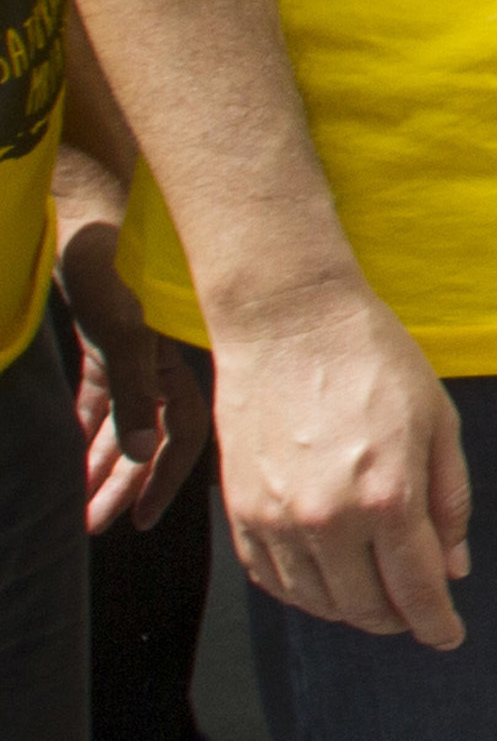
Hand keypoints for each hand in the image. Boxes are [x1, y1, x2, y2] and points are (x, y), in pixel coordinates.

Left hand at [64, 263, 198, 533]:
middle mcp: (162, 368)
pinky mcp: (107, 348)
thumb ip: (136, 395)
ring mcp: (134, 359)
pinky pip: (99, 404)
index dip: (163, 481)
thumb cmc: (112, 267)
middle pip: (147, 441)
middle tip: (94, 525)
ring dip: (100, 465)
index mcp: (179, 365)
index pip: (182, 437)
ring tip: (79, 502)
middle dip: (121, 485)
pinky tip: (71, 456)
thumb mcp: (123, 333)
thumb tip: (145, 454)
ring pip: (120, 426)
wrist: (87, 214)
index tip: (137, 521)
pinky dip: (85, 432)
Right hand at [210, 276, 468, 643]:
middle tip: (417, 613)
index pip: (416, 590)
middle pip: (366, 606)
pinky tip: (326, 583)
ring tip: (376, 598)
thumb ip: (450, 503)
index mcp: (389, 497)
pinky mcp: (238, 510)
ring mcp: (275, 518)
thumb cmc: (376, 362)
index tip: (448, 636)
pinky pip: (271, 579)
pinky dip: (302, 593)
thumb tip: (454, 569)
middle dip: (399, 619)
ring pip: (317, 601)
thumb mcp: (441, 424)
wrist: (289, 323)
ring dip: (351, 610)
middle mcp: (328, 519)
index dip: (436, 623)